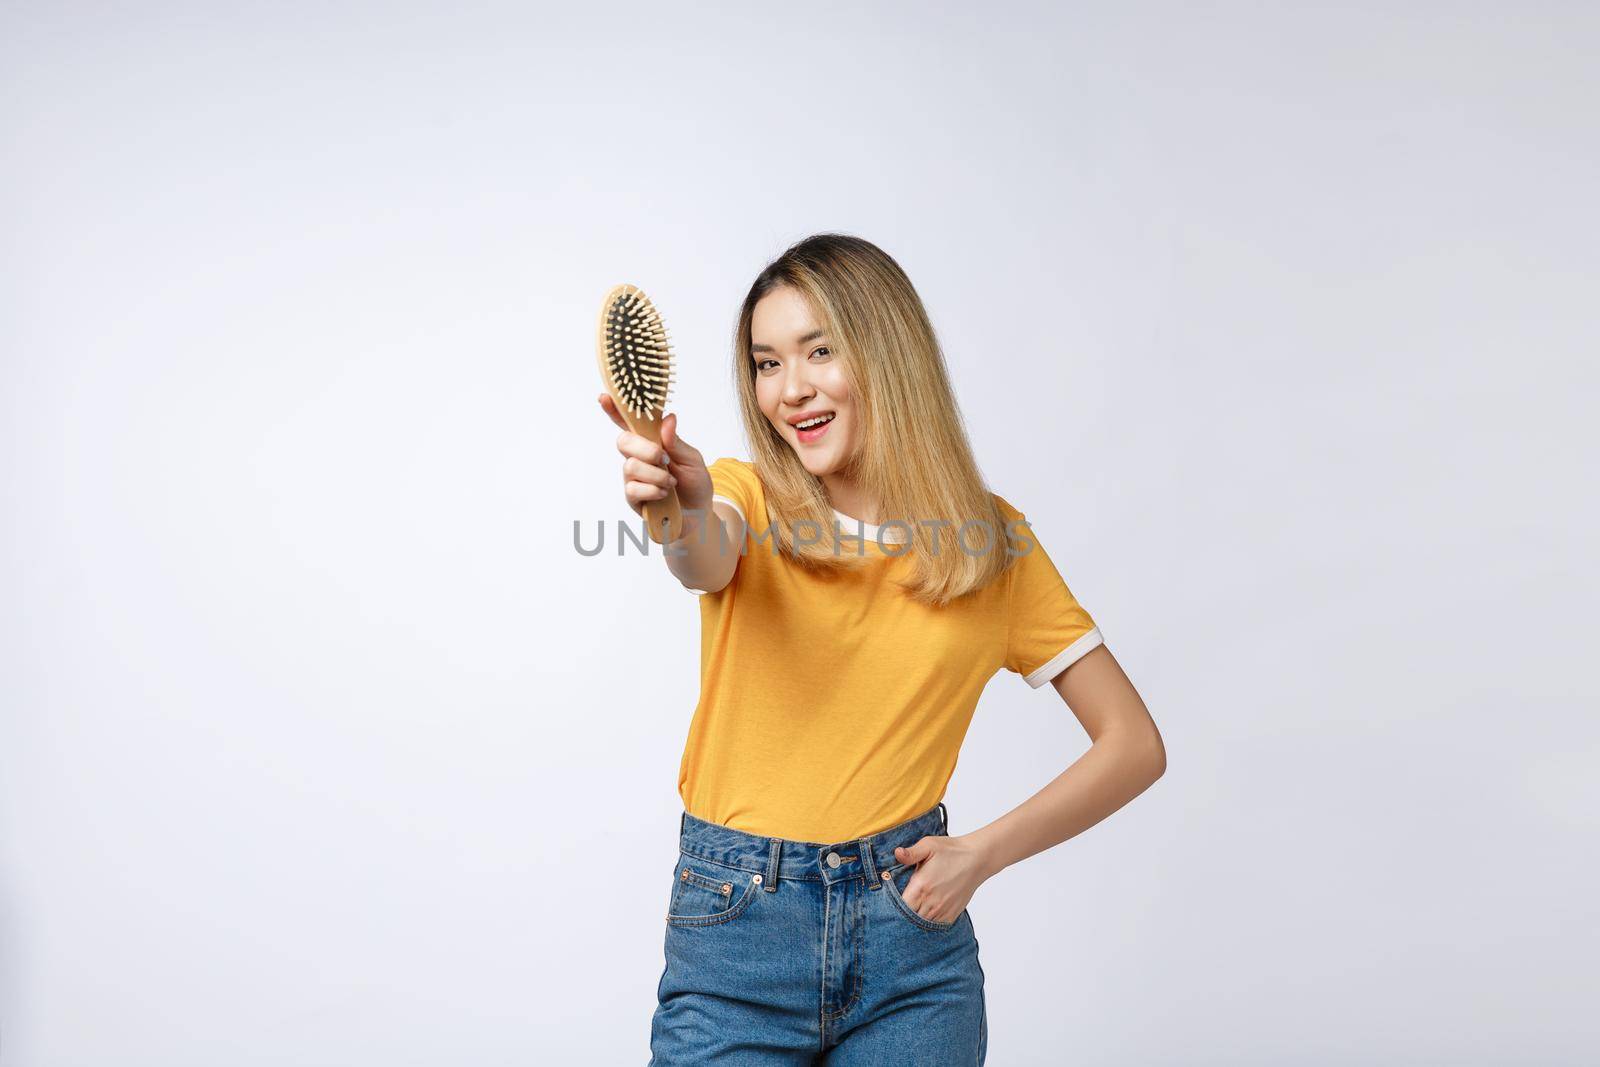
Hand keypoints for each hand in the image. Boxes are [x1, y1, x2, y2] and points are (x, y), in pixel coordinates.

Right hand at [597, 394, 711, 518]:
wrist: (699, 514)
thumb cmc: (694, 483)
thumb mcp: (692, 459)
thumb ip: (677, 442)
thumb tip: (668, 419)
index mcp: (652, 442)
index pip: (630, 423)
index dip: (615, 410)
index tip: (605, 397)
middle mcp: (638, 457)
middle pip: (623, 441)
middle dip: (646, 449)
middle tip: (665, 460)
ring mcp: (633, 478)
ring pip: (630, 466)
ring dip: (656, 475)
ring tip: (671, 483)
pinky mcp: (632, 498)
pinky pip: (632, 489)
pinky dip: (653, 490)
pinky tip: (664, 495)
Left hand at [892, 833, 992, 924]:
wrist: (977, 859)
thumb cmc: (951, 851)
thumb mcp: (929, 845)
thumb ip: (911, 853)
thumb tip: (897, 853)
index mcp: (921, 886)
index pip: (899, 906)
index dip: (893, 906)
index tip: (890, 901)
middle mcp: (931, 902)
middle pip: (908, 918)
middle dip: (902, 914)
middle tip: (901, 906)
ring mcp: (942, 910)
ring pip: (922, 924)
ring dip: (915, 919)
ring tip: (912, 910)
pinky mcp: (952, 914)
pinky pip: (936, 926)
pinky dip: (929, 922)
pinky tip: (925, 913)